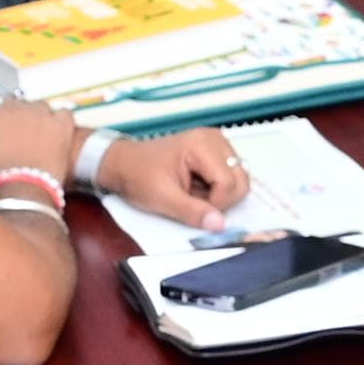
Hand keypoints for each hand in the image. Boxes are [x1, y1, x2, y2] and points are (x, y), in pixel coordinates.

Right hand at [0, 95, 81, 186]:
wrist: (18, 193)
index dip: (2, 121)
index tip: (5, 132)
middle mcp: (12, 108)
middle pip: (18, 105)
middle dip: (20, 120)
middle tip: (23, 138)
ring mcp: (37, 114)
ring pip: (42, 107)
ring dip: (41, 120)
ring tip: (42, 139)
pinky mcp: (60, 124)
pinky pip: (65, 114)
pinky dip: (62, 124)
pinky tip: (60, 138)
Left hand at [104, 125, 251, 230]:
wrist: (123, 164)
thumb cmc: (138, 175)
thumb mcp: (162, 198)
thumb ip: (193, 212)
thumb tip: (220, 225)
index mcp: (202, 144)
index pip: (229, 182)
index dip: (216, 204)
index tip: (194, 208)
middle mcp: (215, 139)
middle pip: (240, 180)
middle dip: (221, 199)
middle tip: (194, 201)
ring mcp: (217, 143)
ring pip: (239, 180)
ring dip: (219, 195)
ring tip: (193, 192)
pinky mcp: (216, 151)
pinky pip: (231, 176)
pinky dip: (217, 189)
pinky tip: (197, 187)